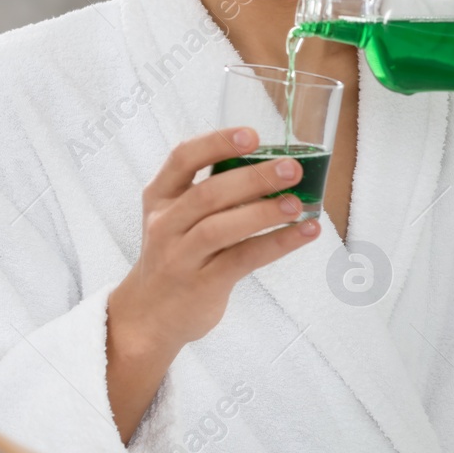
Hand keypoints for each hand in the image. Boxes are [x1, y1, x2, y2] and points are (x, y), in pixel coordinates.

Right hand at [106, 128, 321, 441]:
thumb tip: (276, 169)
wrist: (148, 317)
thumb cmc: (176, 255)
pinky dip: (277, 243)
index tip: (252, 135)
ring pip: (221, 227)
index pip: (183, 158)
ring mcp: (181, 256)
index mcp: (160, 197)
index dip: (218, 142)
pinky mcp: (202, 284)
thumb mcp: (179, 218)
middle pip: (209, 193)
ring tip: (299, 204)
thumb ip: (215, 193)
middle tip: (291, 169)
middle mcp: (166, 223)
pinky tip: (305, 233)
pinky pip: (243, 259)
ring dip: (264, 213)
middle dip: (253, 178)